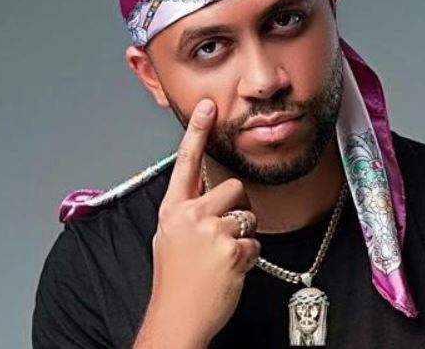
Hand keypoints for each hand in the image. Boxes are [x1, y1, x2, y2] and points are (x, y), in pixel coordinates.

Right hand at [134, 99, 260, 348]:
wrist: (176, 318)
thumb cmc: (175, 281)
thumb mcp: (170, 238)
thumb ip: (187, 213)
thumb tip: (205, 195)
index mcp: (173, 210)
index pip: (186, 162)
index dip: (197, 131)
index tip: (207, 106)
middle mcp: (190, 216)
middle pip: (232, 189)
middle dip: (236, 210)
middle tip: (222, 236)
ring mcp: (211, 232)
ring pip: (248, 215)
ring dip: (243, 235)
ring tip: (222, 257)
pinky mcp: (232, 249)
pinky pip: (255, 242)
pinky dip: (248, 257)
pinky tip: (229, 271)